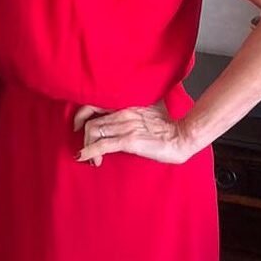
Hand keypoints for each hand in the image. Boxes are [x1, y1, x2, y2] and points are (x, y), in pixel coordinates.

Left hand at [73, 100, 194, 166]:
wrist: (182, 136)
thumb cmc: (168, 124)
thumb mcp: (149, 107)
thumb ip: (136, 105)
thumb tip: (131, 108)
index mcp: (125, 103)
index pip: (93, 103)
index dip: (81, 114)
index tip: (78, 125)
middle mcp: (121, 112)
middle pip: (89, 119)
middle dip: (81, 134)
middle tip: (82, 145)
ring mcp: (124, 126)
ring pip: (92, 131)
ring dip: (86, 146)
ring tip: (92, 158)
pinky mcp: (128, 140)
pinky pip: (102, 145)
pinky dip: (89, 151)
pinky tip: (85, 158)